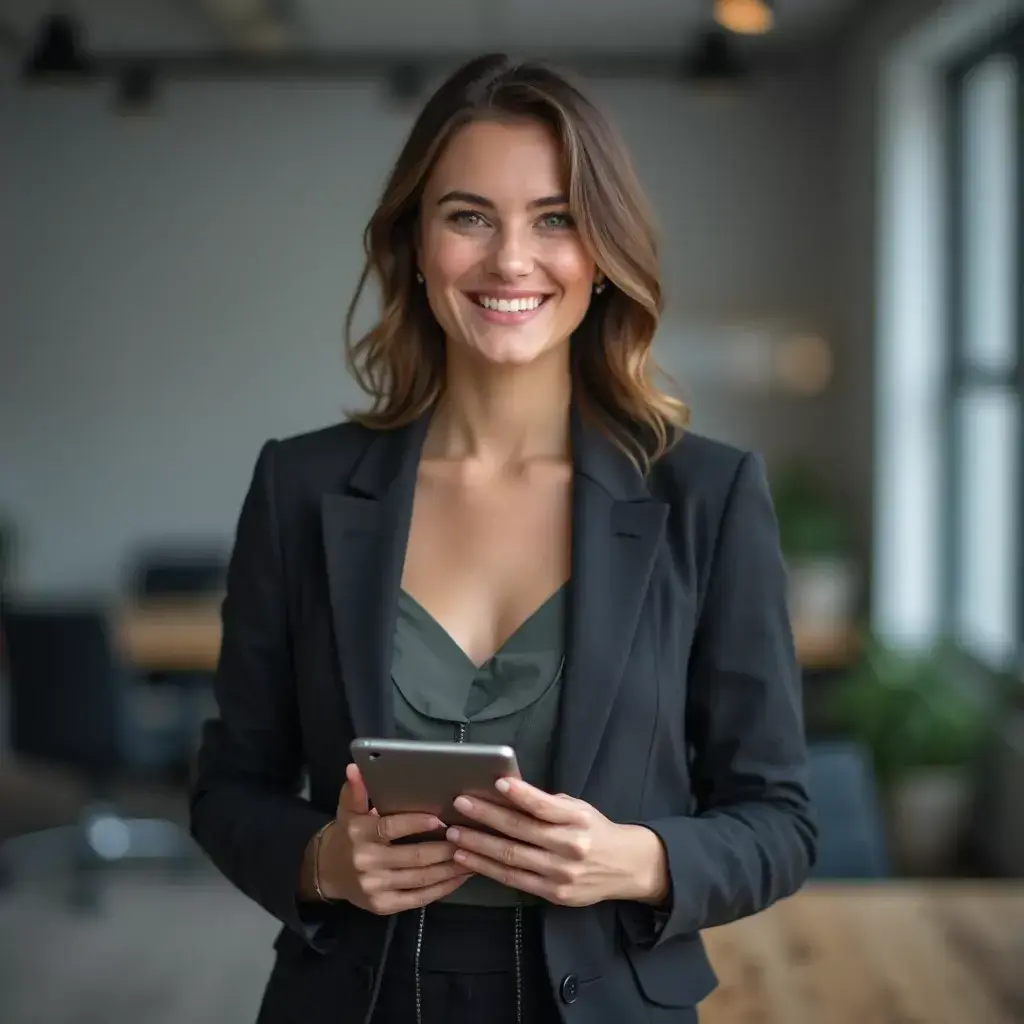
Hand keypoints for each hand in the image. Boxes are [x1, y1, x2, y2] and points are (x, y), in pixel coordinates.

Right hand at [315, 763, 471, 914]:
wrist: (327, 872)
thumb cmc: (347, 836)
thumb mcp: (348, 810)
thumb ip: (356, 790)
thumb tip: (355, 767)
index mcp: (360, 835)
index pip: (392, 828)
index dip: (418, 824)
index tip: (442, 820)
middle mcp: (368, 863)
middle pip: (414, 856)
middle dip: (445, 848)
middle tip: (470, 838)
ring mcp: (376, 888)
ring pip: (422, 879)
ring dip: (450, 869)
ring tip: (473, 856)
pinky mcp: (384, 906)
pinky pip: (419, 898)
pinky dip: (443, 888)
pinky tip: (459, 877)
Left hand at [445, 778, 669, 907]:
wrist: (626, 868)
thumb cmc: (595, 830)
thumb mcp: (578, 809)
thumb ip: (547, 805)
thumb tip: (507, 793)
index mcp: (577, 820)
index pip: (545, 806)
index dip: (521, 795)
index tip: (497, 782)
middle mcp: (570, 847)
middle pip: (521, 832)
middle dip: (486, 817)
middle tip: (460, 805)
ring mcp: (561, 874)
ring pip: (512, 858)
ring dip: (478, 846)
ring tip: (454, 835)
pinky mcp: (554, 895)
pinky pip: (514, 880)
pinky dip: (488, 869)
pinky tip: (468, 859)